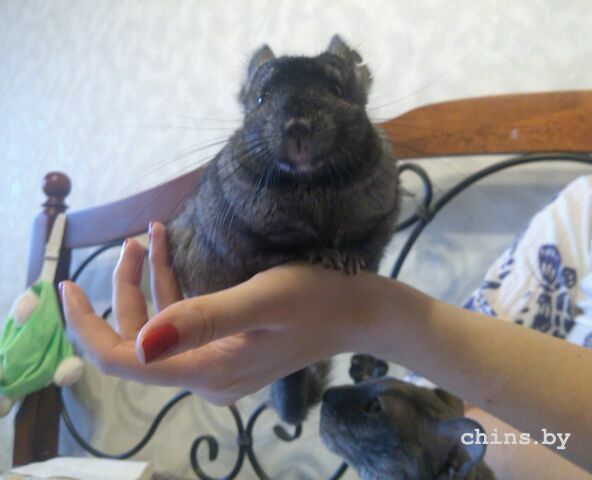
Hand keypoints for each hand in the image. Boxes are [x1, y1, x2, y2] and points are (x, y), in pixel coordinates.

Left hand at [61, 222, 383, 404]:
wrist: (360, 310)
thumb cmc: (319, 297)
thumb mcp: (263, 299)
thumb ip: (203, 319)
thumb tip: (138, 344)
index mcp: (208, 372)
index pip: (125, 362)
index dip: (88, 328)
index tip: (68, 286)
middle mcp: (206, 378)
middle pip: (140, 340)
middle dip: (126, 289)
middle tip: (135, 239)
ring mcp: (217, 366)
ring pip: (162, 328)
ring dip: (150, 284)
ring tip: (150, 236)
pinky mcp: (229, 350)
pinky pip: (185, 323)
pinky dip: (173, 289)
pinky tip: (172, 253)